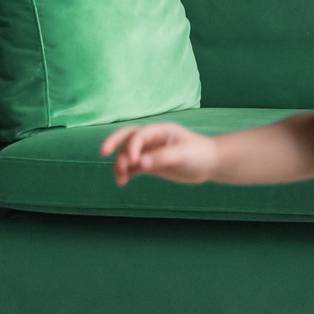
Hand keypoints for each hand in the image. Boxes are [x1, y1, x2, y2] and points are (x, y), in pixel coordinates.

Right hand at [103, 123, 219, 186]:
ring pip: (127, 154)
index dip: (133, 146)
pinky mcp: (150, 164)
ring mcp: (150, 151)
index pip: (139, 134)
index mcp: (161, 131)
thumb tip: (140, 164)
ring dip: (120, 164)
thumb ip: (162, 157)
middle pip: (127, 137)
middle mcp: (152, 139)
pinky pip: (132, 167)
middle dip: (114, 142)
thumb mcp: (183, 154)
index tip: (134, 161)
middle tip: (103, 152)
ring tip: (120, 179)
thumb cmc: (200, 153)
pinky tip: (122, 182)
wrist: (210, 164)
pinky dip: (125, 173)